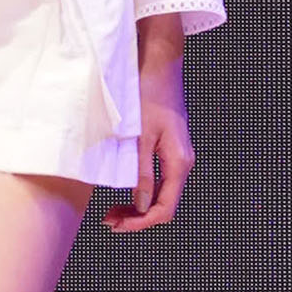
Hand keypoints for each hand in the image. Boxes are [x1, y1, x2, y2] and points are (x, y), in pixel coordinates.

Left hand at [102, 14, 193, 231]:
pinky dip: (143, 192)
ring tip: (114, 211)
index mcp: (178, 162)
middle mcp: (183, 163)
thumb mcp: (140, 137)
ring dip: (139, 206)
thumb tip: (140, 205)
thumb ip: (141, 172)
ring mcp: (178, 157)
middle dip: (138, 218)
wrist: (160, 66)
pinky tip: (125, 192)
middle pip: (164, 205)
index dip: (140, 222)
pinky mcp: (170, 150)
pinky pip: (160, 181)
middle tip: (109, 220)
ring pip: (162, 195)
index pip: (164, 208)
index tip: (117, 226)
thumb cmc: (149, 95)